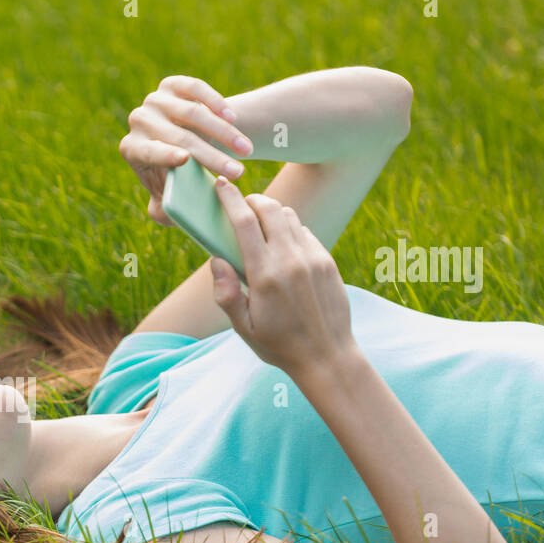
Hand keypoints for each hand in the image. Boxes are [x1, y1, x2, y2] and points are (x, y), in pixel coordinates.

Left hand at [118, 75, 253, 225]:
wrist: (181, 142)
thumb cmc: (172, 175)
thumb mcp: (165, 196)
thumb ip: (163, 211)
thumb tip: (168, 214)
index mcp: (131, 149)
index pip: (148, 152)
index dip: (165, 155)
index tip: (185, 160)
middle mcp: (139, 121)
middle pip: (178, 137)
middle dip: (211, 156)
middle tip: (237, 173)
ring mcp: (155, 99)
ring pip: (192, 113)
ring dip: (224, 134)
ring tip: (247, 151)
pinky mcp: (172, 84)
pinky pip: (196, 89)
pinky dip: (215, 102)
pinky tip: (232, 119)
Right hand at [209, 177, 357, 376]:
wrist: (327, 356)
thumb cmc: (279, 345)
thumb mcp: (243, 328)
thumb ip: (226, 293)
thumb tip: (216, 260)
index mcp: (265, 275)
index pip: (245, 222)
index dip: (230, 199)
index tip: (221, 186)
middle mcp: (290, 260)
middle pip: (270, 208)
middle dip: (253, 199)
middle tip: (242, 204)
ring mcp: (313, 258)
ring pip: (290, 217)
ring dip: (272, 212)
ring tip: (260, 224)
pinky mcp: (327, 262)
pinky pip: (305, 232)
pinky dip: (290, 229)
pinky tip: (282, 245)